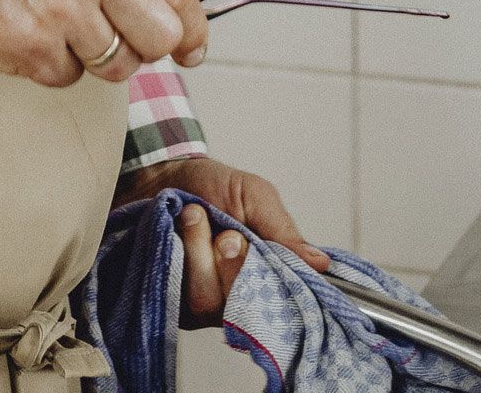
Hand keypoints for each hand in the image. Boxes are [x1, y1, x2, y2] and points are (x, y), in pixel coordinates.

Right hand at [0, 0, 209, 86]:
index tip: (192, 47)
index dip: (193, 29)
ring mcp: (62, 10)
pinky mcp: (29, 47)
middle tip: (125, 37)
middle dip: (148, 46)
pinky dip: (55, 62)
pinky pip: (68, 76)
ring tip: (63, 22)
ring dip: (97, 54)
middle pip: (160, 38)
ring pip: (117, 65)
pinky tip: (32, 28)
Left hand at [120, 157, 329, 323]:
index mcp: (267, 272)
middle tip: (226, 232)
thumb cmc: (212, 186)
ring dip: (200, 253)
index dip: (273, 280)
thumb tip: (320, 264)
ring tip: (194, 216)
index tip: (252, 244)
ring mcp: (205, 304)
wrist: (160, 175)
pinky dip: (178, 259)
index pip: (286, 299)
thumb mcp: (254, 195)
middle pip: (245, 304)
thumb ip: (283, 230)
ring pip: (209, 300)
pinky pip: (179, 297)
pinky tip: (175, 234)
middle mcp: (239, 295)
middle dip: (233, 263)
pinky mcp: (173, 305)